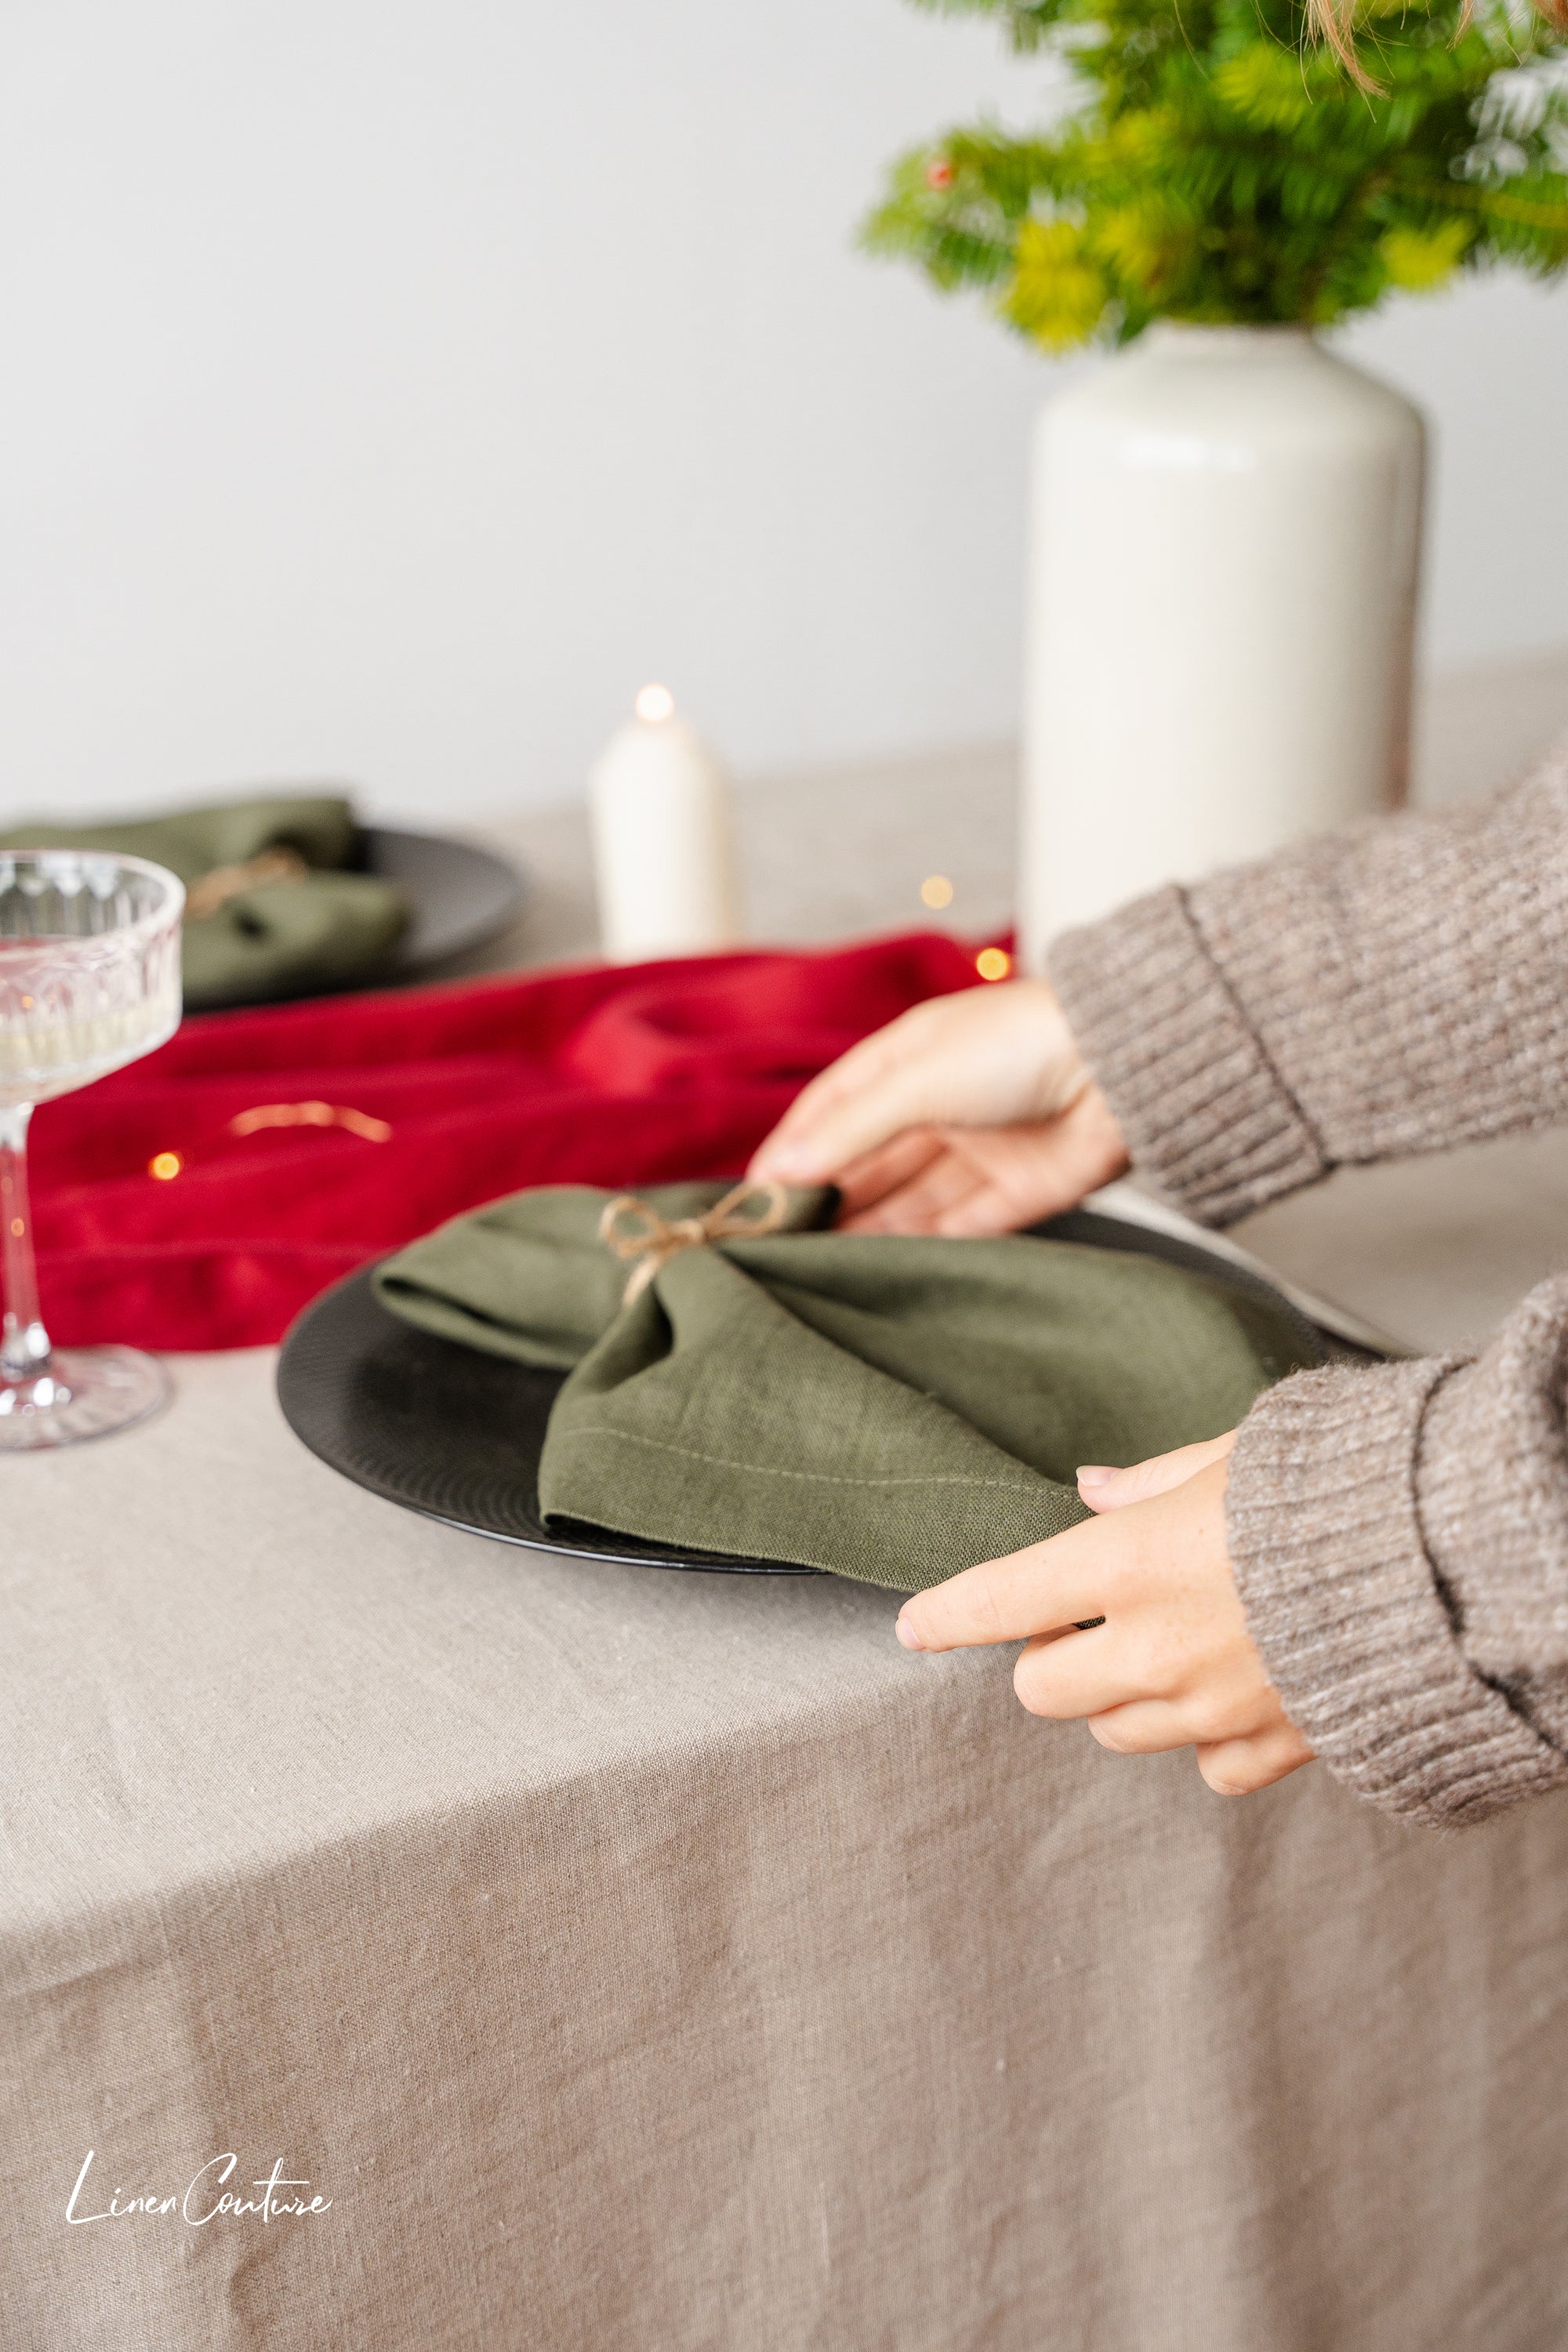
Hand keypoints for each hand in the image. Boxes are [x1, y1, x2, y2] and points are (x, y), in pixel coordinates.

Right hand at [748, 978, 1128, 1235]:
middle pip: (864, 1167)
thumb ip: (846, 1132)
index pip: (828, 1115)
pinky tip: (879, 1276)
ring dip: (863, 1236)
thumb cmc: (1016, 1045)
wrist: (1125, 1063)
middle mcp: (935, 1108)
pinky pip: (955, 1231)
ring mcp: (977, 1153)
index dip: (790, 1156)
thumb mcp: (915, 1081)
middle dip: (822, 1205)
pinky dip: (918, 1252)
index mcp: (904, 1063)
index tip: (749, 1202)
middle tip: (775, 1251)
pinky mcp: (1017, 1195)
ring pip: (904, 1205)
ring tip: (815, 1273)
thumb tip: (774, 1173)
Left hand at [894, 1432, 1314, 1797]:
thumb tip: (1092, 1489)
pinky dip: (1203, 1741)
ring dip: (1118, 1696)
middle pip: (1042, 1690)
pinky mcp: (1274, 1746)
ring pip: (1115, 1732)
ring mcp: (1212, 1707)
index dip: (945, 1616)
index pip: (1000, 1601)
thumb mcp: (1231, 1453)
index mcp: (1129, 1560)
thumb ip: (1150, 1481)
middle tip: (1078, 1622)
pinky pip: (1208, 1770)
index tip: (914, 1625)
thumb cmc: (1331, 1486)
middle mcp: (1156, 1646)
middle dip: (1046, 1659)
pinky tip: (1227, 1695)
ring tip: (1164, 1646)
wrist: (1442, 1561)